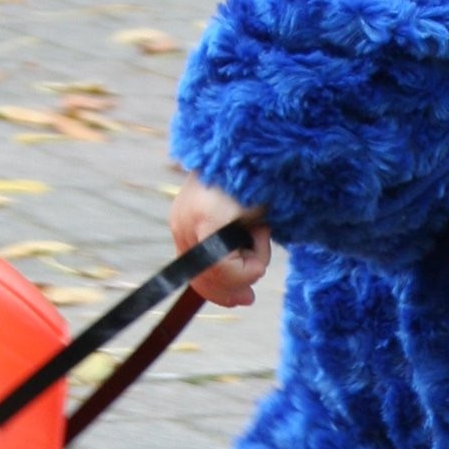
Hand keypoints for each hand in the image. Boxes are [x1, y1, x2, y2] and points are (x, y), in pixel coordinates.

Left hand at [170, 174, 270, 307]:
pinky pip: (227, 268)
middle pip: (202, 279)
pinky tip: (262, 230)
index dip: (219, 291)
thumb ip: (239, 250)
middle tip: (249, 297)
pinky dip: (254, 260)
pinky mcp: (204, 221)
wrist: (268, 149)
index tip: (244, 299)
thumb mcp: (248, 221)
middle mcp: (181, 221)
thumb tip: (243, 294)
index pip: (194, 271)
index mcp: (187, 218)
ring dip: (253, 264)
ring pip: (219, 275)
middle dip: (230, 289)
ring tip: (263, 231)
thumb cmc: (264, 182)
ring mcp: (189, 221)